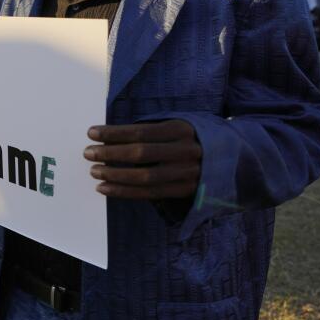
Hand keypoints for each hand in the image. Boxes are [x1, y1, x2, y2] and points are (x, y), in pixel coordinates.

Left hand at [83, 120, 201, 199]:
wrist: (230, 158)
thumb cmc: (189, 139)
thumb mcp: (176, 126)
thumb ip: (149, 131)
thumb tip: (109, 136)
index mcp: (182, 129)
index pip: (141, 132)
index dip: (114, 133)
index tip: (91, 133)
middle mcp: (186, 151)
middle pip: (141, 154)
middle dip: (110, 153)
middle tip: (88, 153)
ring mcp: (188, 173)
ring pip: (145, 177)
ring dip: (115, 175)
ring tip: (94, 171)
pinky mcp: (185, 190)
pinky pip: (149, 194)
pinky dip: (124, 192)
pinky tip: (105, 188)